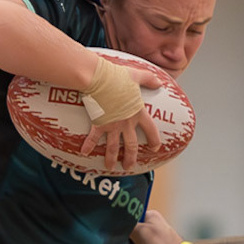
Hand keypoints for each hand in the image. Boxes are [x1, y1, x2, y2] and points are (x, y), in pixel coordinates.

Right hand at [77, 58, 162, 172]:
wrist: (99, 78)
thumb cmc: (118, 76)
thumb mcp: (137, 75)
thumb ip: (149, 79)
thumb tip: (159, 82)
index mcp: (138, 112)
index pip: (150, 130)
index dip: (154, 140)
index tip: (155, 148)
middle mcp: (126, 122)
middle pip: (131, 145)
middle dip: (131, 158)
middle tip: (129, 166)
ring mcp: (112, 125)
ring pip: (113, 147)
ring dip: (111, 159)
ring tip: (110, 168)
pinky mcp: (98, 123)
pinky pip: (93, 138)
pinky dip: (88, 146)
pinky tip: (84, 153)